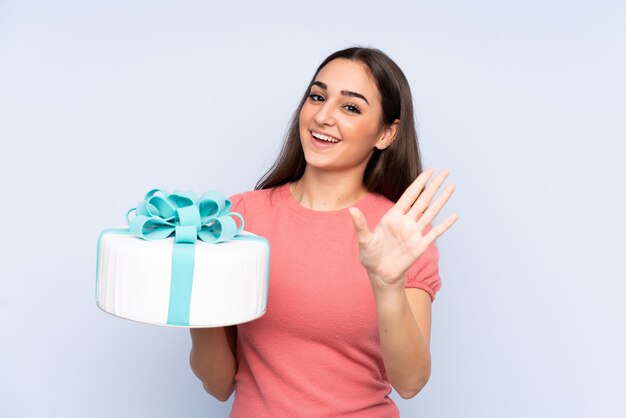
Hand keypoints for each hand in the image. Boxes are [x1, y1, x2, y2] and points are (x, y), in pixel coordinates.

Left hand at [348, 169, 457, 287]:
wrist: (380, 274)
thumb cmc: (370, 256)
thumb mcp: (364, 239)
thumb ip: (360, 224)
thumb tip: (351, 210)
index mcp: (393, 217)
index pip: (409, 196)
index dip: (419, 183)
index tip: (429, 171)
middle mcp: (406, 222)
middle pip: (423, 200)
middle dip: (434, 186)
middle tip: (445, 171)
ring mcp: (415, 233)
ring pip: (431, 212)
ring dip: (442, 200)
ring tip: (452, 186)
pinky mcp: (420, 245)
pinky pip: (435, 233)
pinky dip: (445, 225)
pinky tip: (454, 216)